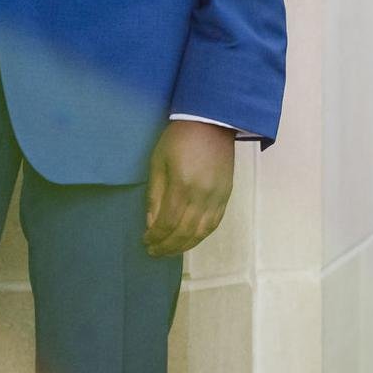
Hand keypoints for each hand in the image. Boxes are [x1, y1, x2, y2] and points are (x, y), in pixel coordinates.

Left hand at [144, 120, 236, 257]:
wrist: (212, 120)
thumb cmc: (179, 138)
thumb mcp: (158, 161)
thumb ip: (154, 195)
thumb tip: (151, 223)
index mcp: (182, 184)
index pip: (168, 222)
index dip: (155, 237)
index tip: (145, 241)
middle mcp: (202, 195)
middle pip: (184, 232)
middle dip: (167, 246)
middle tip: (154, 252)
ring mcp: (217, 196)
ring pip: (201, 232)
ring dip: (184, 246)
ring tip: (170, 250)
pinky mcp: (227, 194)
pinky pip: (215, 223)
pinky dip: (201, 236)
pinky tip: (190, 239)